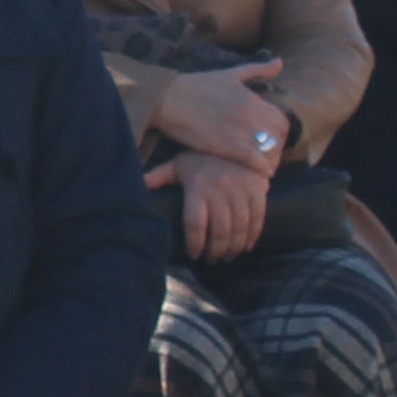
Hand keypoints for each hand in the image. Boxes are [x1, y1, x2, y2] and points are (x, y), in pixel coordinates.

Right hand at [146, 60, 289, 167]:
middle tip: (269, 156)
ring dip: (271, 161)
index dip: (280, 134)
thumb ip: (257, 69)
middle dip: (277, 149)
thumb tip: (279, 62)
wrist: (168, 98)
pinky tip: (257, 172)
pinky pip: (256, 161)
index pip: (282, 121)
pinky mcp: (227, 146)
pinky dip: (261, 168)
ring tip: (264, 167)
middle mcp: (251, 115)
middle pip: (279, 137)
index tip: (271, 140)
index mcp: (253, 98)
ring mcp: (240, 131)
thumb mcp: (230, 74)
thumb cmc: (196, 85)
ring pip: (271, 151)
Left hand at [158, 147, 269, 262]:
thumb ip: (159, 176)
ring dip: (233, 247)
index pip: (195, 224)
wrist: (235, 136)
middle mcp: (220, 191)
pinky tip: (246, 247)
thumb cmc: (201, 155)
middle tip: (212, 260)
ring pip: (239, 228)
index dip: (195, 244)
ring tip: (227, 256)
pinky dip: (253, 235)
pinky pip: (258, 218)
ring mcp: (241, 191)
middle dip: (216, 251)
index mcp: (198, 187)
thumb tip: (138, 185)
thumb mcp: (178, 163)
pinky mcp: (258, 190)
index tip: (194, 254)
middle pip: (219, 231)